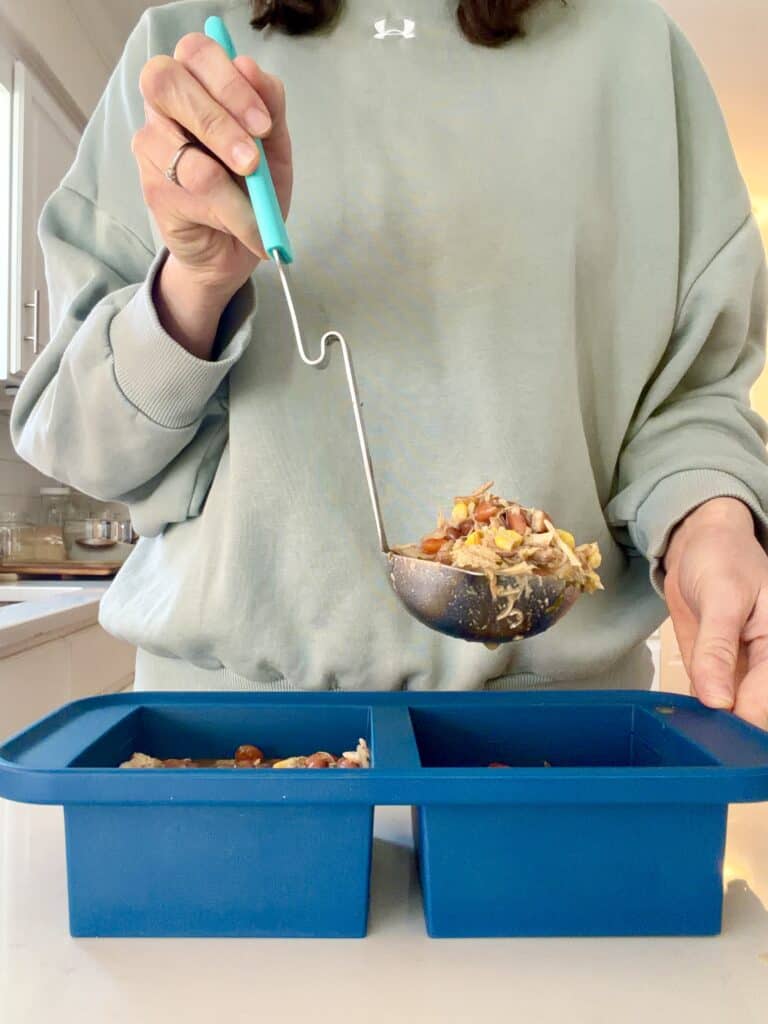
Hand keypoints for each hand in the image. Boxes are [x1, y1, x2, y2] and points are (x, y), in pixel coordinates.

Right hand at [132, 32, 292, 299]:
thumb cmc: (254, 185)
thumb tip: (250, 65)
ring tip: (257, 204)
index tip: (263, 125)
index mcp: (196, 80)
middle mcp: (164, 105)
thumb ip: (269, 103)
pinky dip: (228, 213)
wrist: (238, 244)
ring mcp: (151, 146)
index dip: (228, 83)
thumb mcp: (274, 143)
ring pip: (181, 149)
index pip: (195, 52)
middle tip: (252, 162)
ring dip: (228, 179)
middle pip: (167, 83)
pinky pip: (190, 194)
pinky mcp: (153, 188)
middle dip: (217, 121)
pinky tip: (244, 226)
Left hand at [664, 498, 767, 728]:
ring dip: (712, 725)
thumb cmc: (722, 558)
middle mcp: (766, 663)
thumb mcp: (721, 597)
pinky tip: (685, 717)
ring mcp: (742, 671)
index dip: (743, 719)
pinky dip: (697, 712)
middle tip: (700, 734)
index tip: (715, 729)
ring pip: (733, 713)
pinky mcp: (718, 672)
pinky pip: (711, 701)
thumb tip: (718, 701)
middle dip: (729, 727)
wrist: (700, 544)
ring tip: (692, 729)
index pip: (767, 699)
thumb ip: (717, 650)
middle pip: (756, 714)